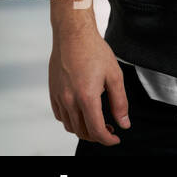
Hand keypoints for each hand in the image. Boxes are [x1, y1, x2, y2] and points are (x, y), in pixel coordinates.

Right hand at [49, 25, 127, 144]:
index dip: (107, 139)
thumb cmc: (94, 52)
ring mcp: (58, 97)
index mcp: (87, 97)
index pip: (96, 129)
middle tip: (110, 129)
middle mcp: (69, 100)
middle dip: (97, 135)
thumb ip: (120, 102)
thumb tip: (124, 123)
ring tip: (98, 121)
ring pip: (70, 125)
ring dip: (84, 129)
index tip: (115, 139)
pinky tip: (82, 113)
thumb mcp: (115, 76)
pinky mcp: (52, 93)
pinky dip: (71, 120)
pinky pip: (60, 115)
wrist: (73, 36)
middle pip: (82, 131)